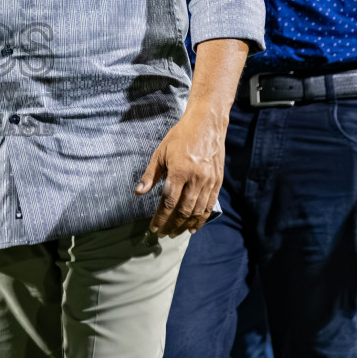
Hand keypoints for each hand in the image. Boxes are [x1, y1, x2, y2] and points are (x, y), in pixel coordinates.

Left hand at [137, 111, 226, 237]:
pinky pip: (210, 205)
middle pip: (183, 210)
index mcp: (180, 171)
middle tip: (164, 234)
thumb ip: (151, 175)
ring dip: (185, 225)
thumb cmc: (180, 136)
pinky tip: (193, 227)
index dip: (161, 218)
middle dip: (172, 225)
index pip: (169, 202)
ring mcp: (209, 181)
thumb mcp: (160, 153)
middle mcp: (196, 179)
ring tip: (176, 233)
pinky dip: (202, 218)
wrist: (206, 124)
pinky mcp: (217, 181)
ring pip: (197, 211)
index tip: (154, 228)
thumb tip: (139, 192)